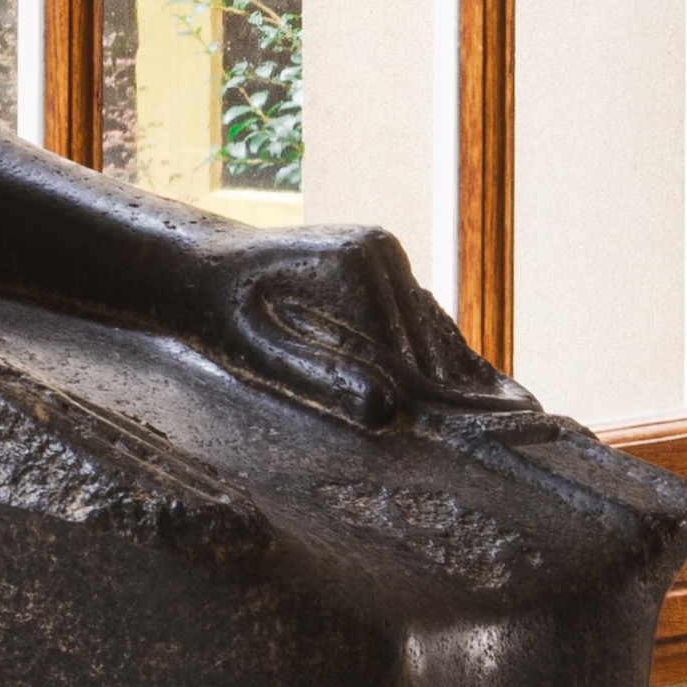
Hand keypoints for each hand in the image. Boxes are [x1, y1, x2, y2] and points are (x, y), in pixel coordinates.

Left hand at [157, 226, 532, 433]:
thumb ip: (321, 377)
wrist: (196, 268)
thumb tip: (385, 408)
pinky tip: (446, 390)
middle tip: (490, 437)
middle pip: (425, 336)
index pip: (408, 347)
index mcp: (354, 263)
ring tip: (485, 420)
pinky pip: (412, 315)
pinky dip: (427, 352)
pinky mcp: (378, 261)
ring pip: (426, 326)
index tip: (461, 437)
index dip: (429, 399)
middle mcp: (376, 248)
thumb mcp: (260, 352)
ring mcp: (380, 251)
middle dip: (442, 389)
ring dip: (443, 373)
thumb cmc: (219, 314)